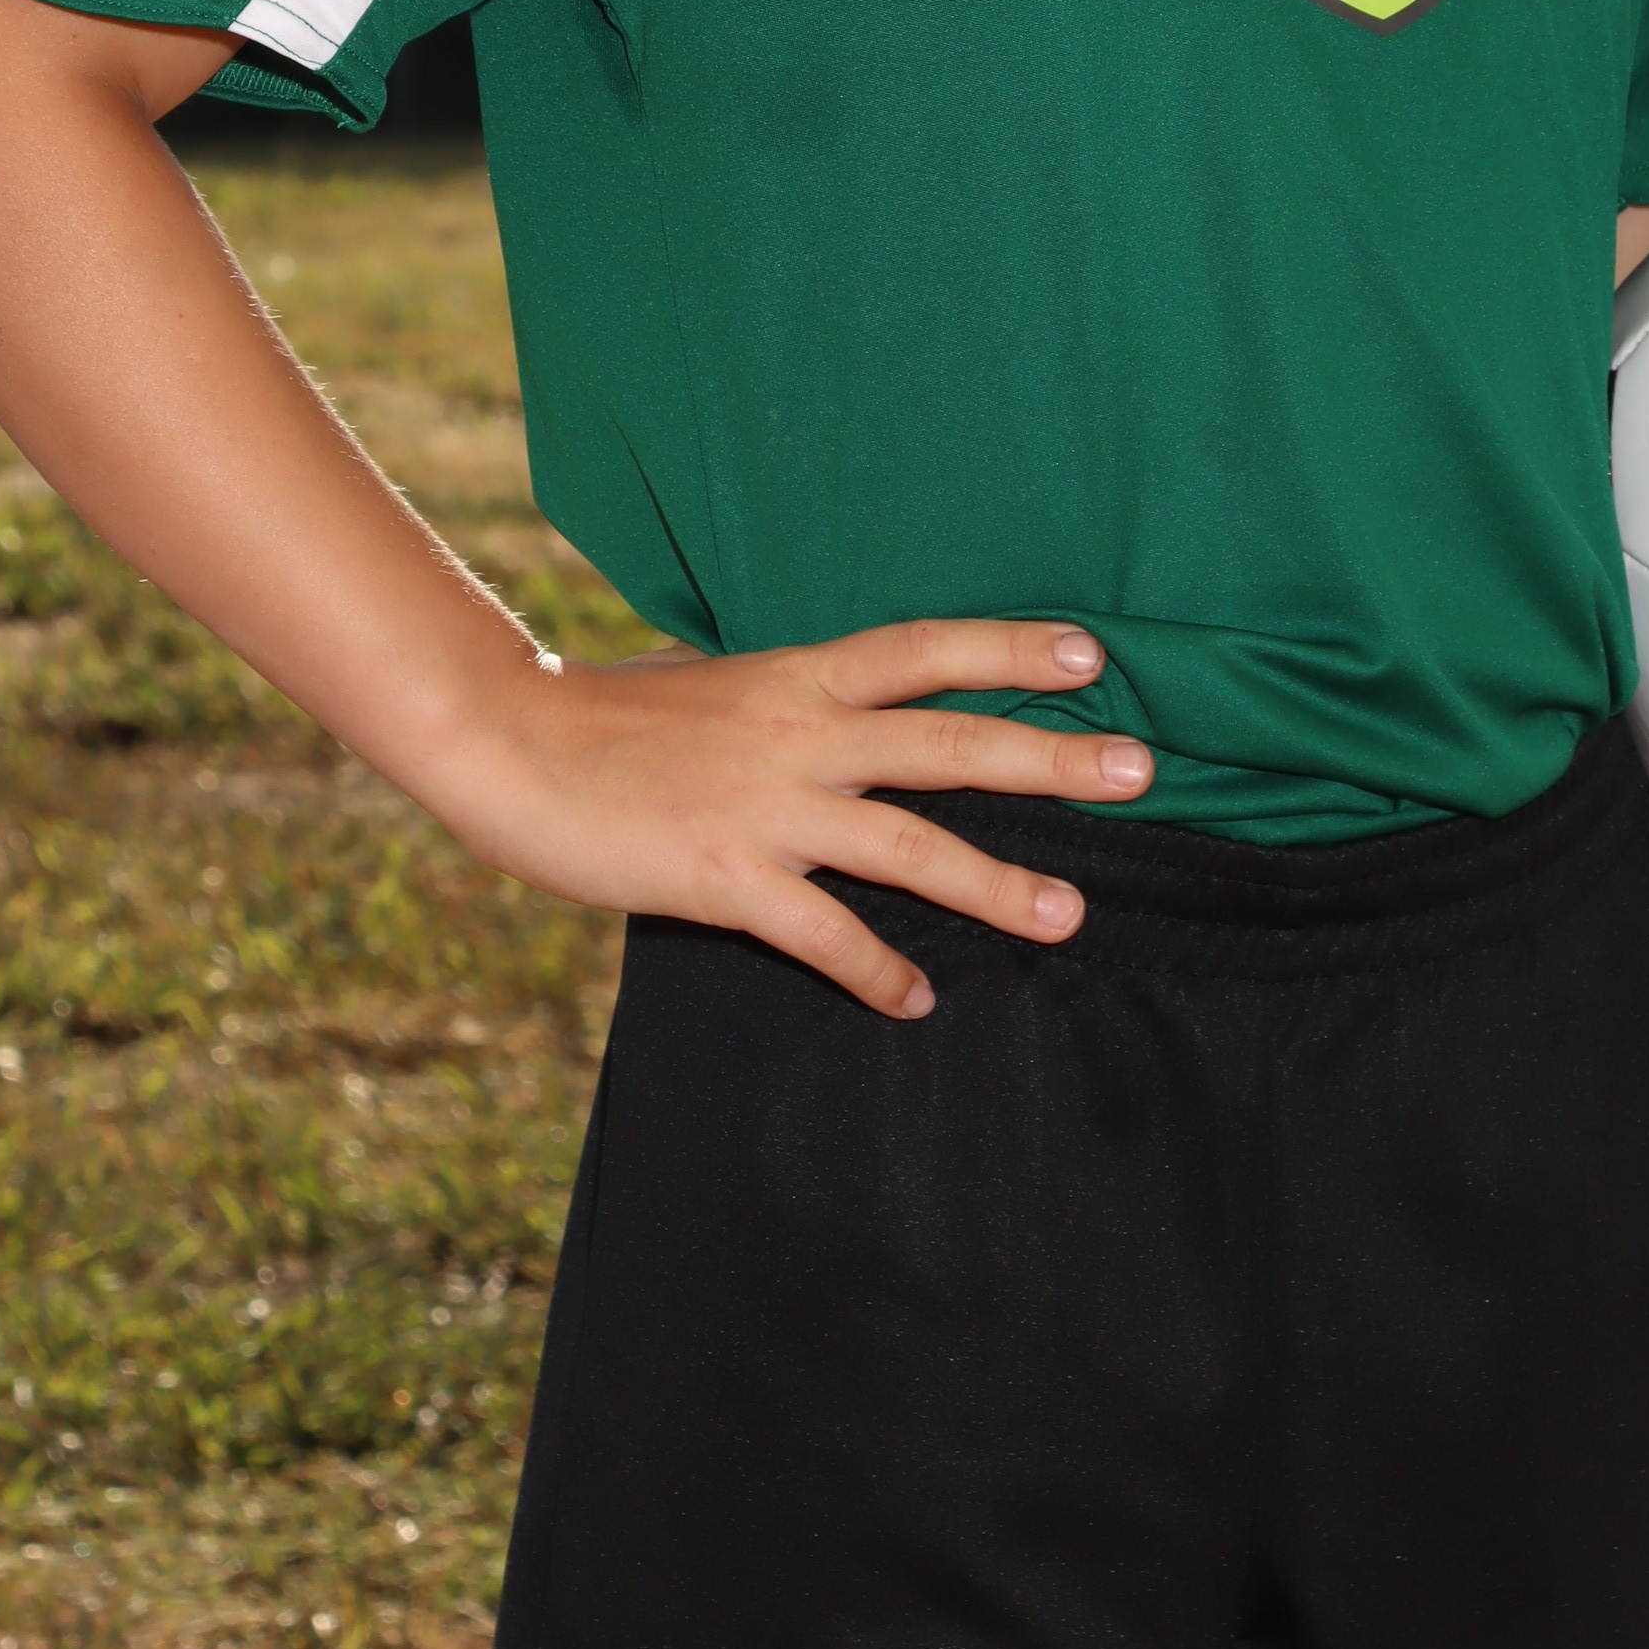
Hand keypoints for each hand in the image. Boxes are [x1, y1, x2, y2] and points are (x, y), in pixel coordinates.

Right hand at [438, 615, 1149, 1018]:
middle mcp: (799, 734)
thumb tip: (839, 700)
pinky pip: (823, 934)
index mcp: (797, 677)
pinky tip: (915, 999)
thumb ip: (785, 699)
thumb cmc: (606, 715)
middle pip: (950, 742)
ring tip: (1069, 915)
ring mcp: (767, 808)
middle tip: (1140, 772)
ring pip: (910, 846)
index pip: (924, 650)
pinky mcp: (726, 877)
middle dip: (1051, 760)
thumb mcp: (712, 681)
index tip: (1092, 657)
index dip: (1010, 649)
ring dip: (996, 884)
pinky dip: (875, 970)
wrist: (508, 743)